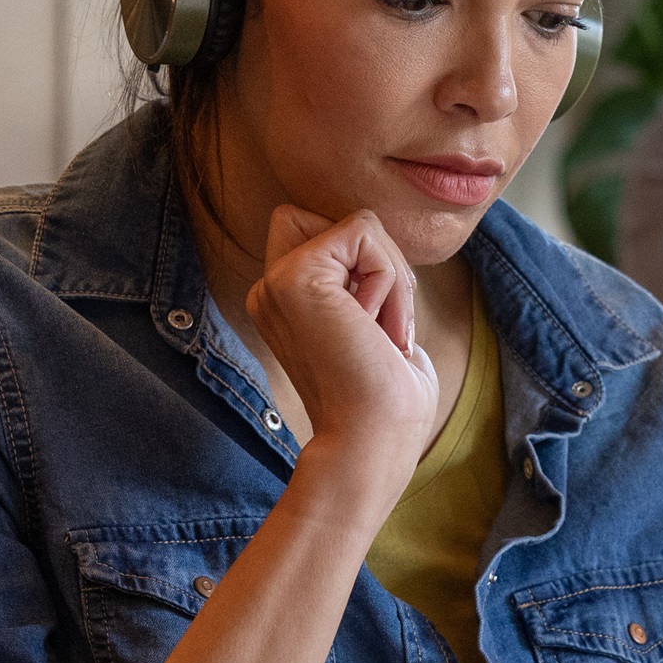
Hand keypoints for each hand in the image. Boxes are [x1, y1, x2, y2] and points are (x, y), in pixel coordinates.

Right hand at [241, 207, 437, 498]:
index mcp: (284, 304)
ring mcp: (276, 282)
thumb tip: (382, 245)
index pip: (328, 236)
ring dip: (392, 274)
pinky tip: (374, 327)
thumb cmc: (387, 403)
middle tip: (384, 321)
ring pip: (356, 224)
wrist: (371, 442)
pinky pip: (362, 231)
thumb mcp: (376, 329)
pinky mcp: (295, 277)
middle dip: (378, 258)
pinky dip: (388, 274)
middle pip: (332, 219)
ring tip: (382, 332)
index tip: (378, 330)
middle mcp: (270, 290)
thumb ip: (367, 285)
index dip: (367, 267)